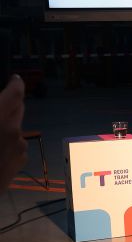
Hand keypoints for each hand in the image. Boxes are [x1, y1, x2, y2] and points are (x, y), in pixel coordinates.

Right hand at [0, 75, 26, 191]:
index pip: (14, 94)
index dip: (15, 84)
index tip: (15, 79)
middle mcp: (14, 130)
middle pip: (18, 109)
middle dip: (11, 102)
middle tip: (1, 101)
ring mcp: (19, 147)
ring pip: (16, 128)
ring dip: (6, 125)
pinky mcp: (20, 161)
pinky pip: (15, 145)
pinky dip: (6, 142)